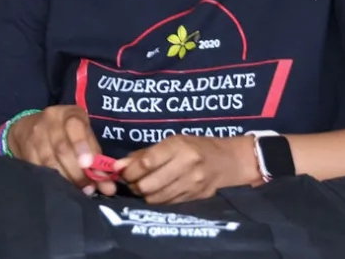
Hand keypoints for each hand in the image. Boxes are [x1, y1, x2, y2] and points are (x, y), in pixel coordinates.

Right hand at [8, 106, 115, 195]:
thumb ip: (96, 156)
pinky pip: (38, 169)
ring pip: (49, 161)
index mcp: (68, 114)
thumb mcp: (82, 134)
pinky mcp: (25, 151)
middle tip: (90, 187)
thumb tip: (109, 185)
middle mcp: (49, 121)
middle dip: (78, 171)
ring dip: (66, 179)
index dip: (81, 145)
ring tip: (79, 191)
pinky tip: (61, 189)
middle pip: (62, 148)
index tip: (89, 164)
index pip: (75, 126)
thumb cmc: (66, 133)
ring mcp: (35, 135)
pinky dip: (51, 182)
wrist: (29, 128)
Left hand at [116, 135, 260, 204]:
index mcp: (179, 146)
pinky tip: (158, 192)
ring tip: (144, 186)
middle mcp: (187, 165)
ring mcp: (192, 183)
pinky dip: (157, 199)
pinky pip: (167, 203)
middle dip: (135, 185)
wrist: (227, 161)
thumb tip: (118, 166)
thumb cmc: (194, 147)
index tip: (123, 172)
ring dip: (144, 194)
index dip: (130, 171)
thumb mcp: (171, 142)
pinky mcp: (194, 197)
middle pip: (148, 184)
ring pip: (156, 197)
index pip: (147, 162)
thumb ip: (144, 154)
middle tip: (132, 181)